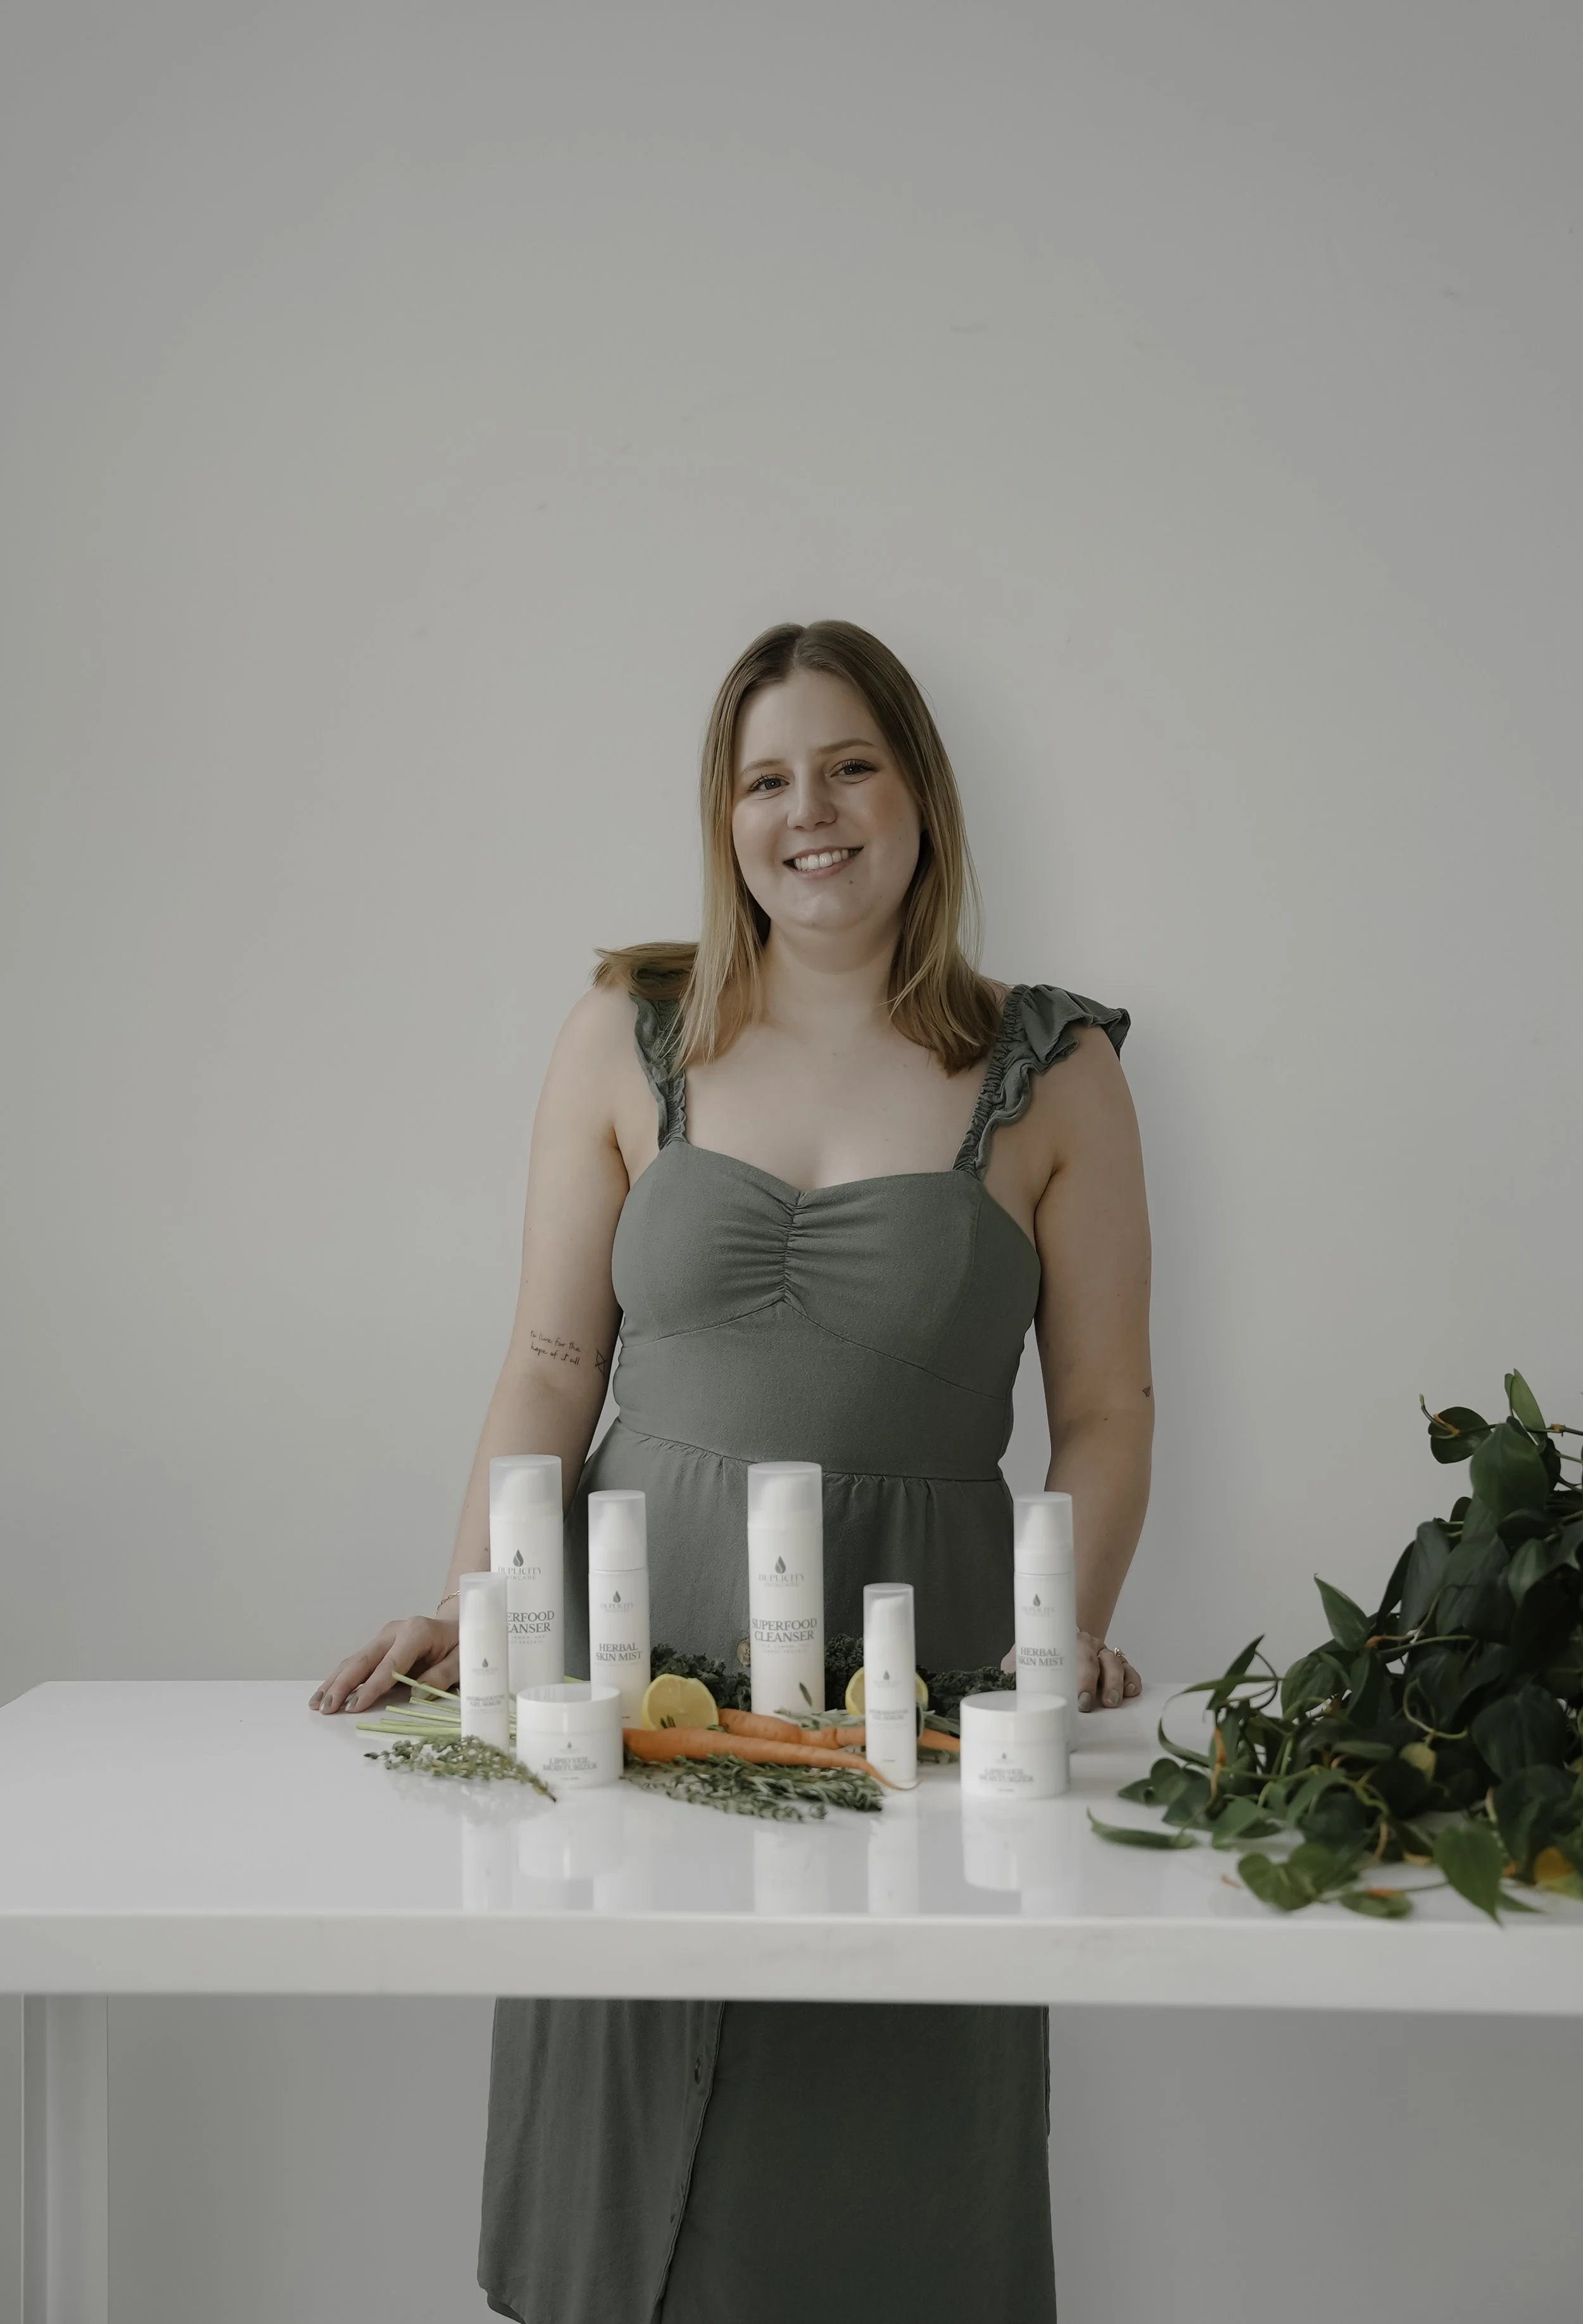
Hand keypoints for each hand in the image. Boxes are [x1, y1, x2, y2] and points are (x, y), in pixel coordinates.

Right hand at [309, 1615, 459, 1715]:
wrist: (461, 1623)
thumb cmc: (464, 1643)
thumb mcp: (463, 1659)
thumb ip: (442, 1675)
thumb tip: (417, 1695)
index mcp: (416, 1632)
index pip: (389, 1663)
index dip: (371, 1686)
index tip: (355, 1707)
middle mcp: (395, 1631)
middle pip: (364, 1659)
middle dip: (343, 1685)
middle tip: (327, 1708)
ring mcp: (385, 1636)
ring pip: (354, 1660)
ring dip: (334, 1682)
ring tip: (316, 1703)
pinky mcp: (380, 1644)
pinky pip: (357, 1662)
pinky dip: (340, 1677)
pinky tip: (325, 1692)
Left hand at [997, 1631, 1142, 1712]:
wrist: (1051, 1635)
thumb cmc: (1034, 1652)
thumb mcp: (1019, 1658)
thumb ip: (1012, 1669)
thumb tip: (999, 1687)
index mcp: (1064, 1639)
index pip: (1076, 1653)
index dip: (1081, 1676)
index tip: (1080, 1698)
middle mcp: (1086, 1645)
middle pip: (1098, 1659)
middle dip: (1099, 1682)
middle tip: (1093, 1704)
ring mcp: (1102, 1654)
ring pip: (1116, 1663)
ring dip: (1117, 1683)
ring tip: (1113, 1703)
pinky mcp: (1114, 1665)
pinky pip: (1128, 1669)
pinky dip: (1133, 1679)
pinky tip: (1132, 1692)